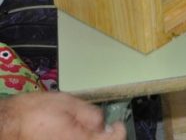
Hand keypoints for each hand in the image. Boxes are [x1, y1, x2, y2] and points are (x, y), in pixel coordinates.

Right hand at [0, 92, 125, 138]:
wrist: (10, 125)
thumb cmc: (37, 113)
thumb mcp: (69, 103)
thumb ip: (91, 115)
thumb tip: (106, 125)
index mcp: (81, 139)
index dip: (119, 132)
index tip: (118, 124)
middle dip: (107, 138)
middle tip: (108, 129)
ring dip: (94, 139)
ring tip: (93, 132)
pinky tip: (77, 135)